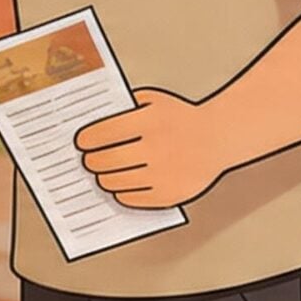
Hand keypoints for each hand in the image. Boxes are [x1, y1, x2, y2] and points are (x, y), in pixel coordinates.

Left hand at [74, 89, 228, 208]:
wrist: (219, 138)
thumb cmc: (181, 119)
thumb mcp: (153, 101)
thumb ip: (123, 108)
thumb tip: (89, 124)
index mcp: (151, 122)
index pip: (102, 134)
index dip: (86, 139)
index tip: (81, 142)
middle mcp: (157, 148)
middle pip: (105, 161)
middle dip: (91, 161)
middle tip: (89, 160)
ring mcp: (164, 174)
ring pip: (114, 182)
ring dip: (104, 178)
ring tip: (104, 172)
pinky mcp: (170, 194)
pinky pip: (131, 198)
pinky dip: (121, 192)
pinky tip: (122, 184)